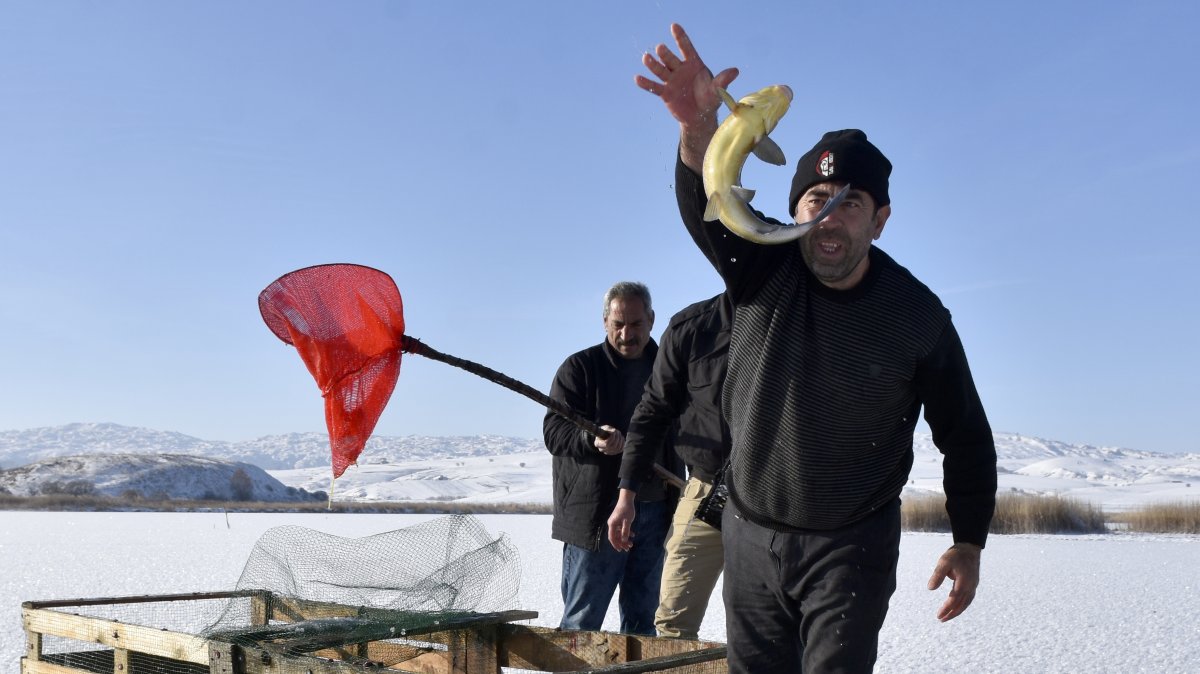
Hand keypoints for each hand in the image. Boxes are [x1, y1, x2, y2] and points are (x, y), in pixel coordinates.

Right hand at [594, 425, 624, 454]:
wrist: (606, 435)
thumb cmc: (605, 431)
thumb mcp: (605, 428)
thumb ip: (609, 429)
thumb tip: (614, 431)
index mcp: (597, 443)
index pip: (606, 444)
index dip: (612, 438)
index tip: (614, 431)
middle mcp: (602, 449)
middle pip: (613, 446)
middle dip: (617, 438)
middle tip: (618, 431)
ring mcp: (607, 452)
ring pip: (617, 448)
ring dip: (620, 440)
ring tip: (619, 434)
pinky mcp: (614, 452)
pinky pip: (620, 449)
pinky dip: (622, 443)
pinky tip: (621, 438)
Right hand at [607, 489, 637, 550]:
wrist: (627, 499)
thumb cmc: (627, 509)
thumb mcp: (627, 521)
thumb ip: (625, 531)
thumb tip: (624, 541)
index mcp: (612, 524)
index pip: (612, 537)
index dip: (616, 544)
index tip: (620, 550)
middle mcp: (612, 524)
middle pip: (616, 537)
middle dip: (622, 543)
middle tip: (628, 548)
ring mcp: (615, 522)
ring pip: (619, 533)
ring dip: (625, 539)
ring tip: (631, 544)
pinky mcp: (619, 520)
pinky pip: (622, 529)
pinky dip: (626, 532)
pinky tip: (633, 535)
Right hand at [635, 23, 738, 169]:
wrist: (700, 117)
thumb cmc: (710, 100)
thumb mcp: (718, 90)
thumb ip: (723, 80)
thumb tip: (735, 71)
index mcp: (694, 64)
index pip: (686, 48)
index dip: (681, 37)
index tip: (674, 26)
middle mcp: (680, 69)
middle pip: (671, 59)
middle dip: (666, 54)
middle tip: (660, 48)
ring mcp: (671, 81)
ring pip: (661, 70)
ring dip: (653, 64)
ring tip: (646, 58)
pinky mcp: (665, 93)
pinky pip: (654, 87)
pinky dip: (646, 84)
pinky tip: (637, 78)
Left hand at [927, 543, 981, 621]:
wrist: (969, 548)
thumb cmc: (955, 555)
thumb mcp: (944, 562)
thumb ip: (937, 575)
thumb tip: (930, 589)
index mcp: (963, 582)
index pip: (954, 600)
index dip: (946, 608)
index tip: (938, 615)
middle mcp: (970, 586)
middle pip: (961, 605)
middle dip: (951, 613)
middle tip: (940, 619)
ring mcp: (973, 586)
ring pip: (966, 603)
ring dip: (957, 611)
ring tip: (947, 617)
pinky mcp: (973, 585)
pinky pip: (968, 599)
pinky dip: (962, 605)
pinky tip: (956, 608)